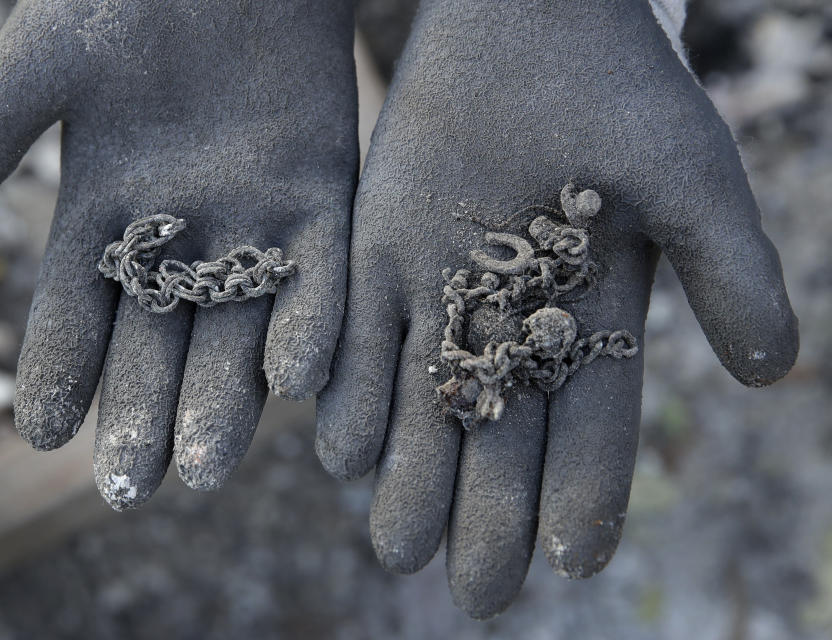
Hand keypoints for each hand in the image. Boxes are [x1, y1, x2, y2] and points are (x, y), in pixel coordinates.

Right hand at [0, 0, 357, 507]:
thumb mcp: (48, 58)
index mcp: (102, 215)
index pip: (74, 315)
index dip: (57, 373)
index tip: (43, 435)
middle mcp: (178, 239)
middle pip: (158, 347)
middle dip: (145, 414)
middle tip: (135, 488)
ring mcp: (251, 226)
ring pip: (236, 331)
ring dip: (225, 400)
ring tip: (206, 468)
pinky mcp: (318, 204)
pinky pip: (316, 279)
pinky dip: (306, 329)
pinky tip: (293, 383)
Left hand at [316, 0, 797, 617]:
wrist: (526, 21)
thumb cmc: (621, 88)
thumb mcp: (688, 179)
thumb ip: (729, 268)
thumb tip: (773, 371)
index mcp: (593, 317)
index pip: (592, 426)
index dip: (585, 494)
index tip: (573, 565)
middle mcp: (513, 321)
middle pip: (502, 434)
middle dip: (491, 511)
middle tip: (478, 591)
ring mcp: (442, 292)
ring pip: (425, 402)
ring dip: (411, 474)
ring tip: (396, 545)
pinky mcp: (379, 258)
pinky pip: (362, 338)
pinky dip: (353, 393)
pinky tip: (342, 453)